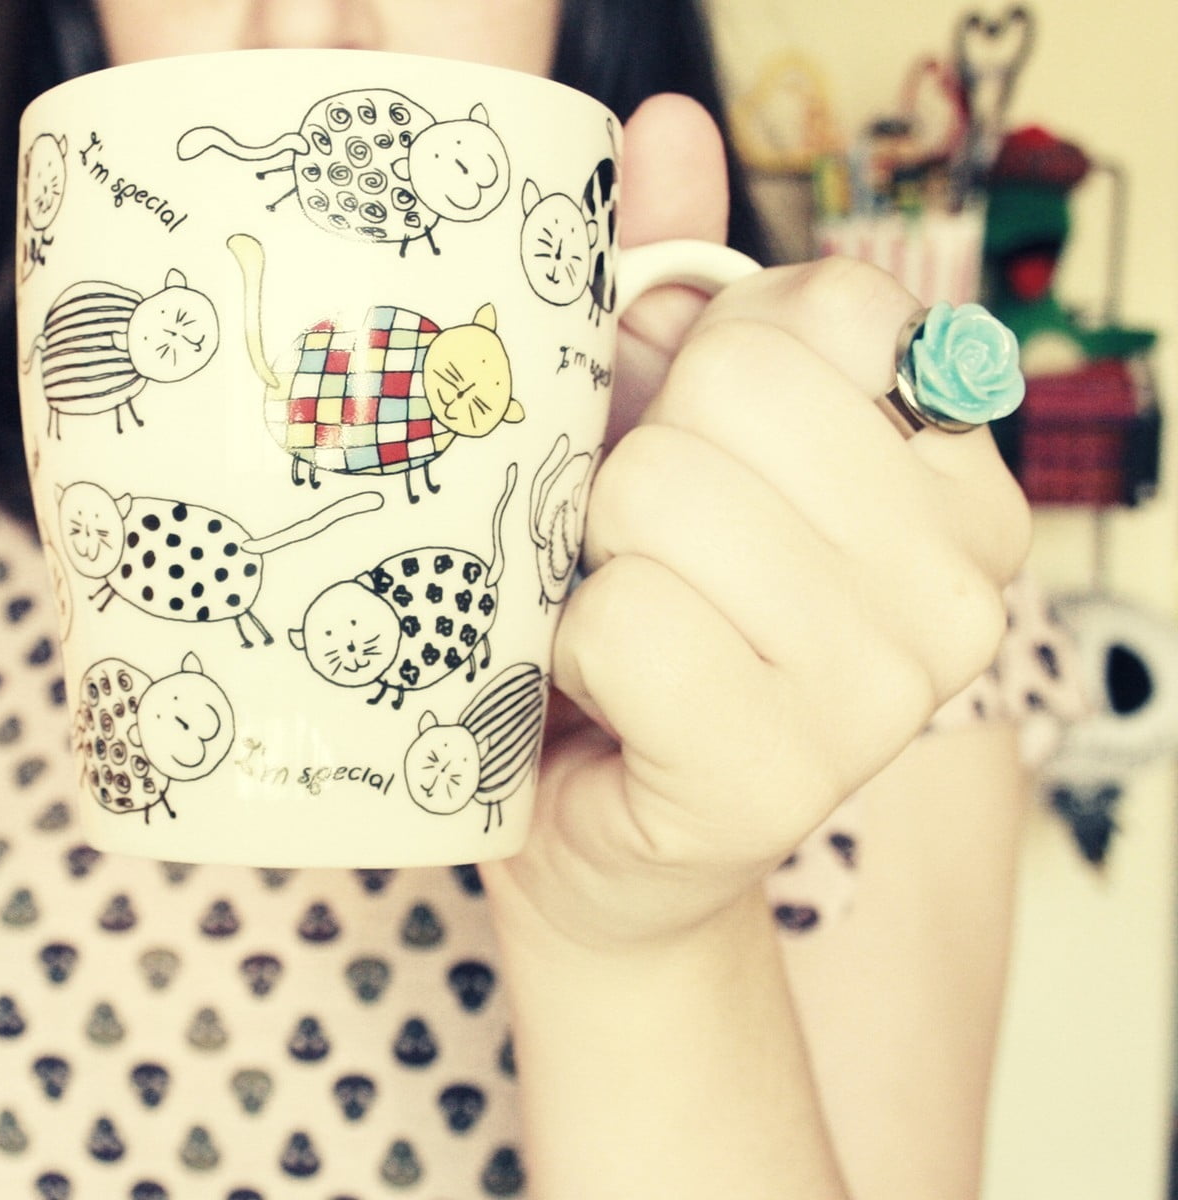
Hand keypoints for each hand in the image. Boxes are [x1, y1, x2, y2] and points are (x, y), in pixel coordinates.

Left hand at [483, 96, 1031, 947]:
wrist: (596, 818)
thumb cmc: (628, 603)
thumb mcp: (645, 420)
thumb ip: (663, 269)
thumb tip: (664, 125)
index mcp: (950, 463)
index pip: (826, 306)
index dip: (701, 356)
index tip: (683, 444)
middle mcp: (962, 571)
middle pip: (728, 388)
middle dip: (626, 459)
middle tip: (622, 546)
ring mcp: (891, 686)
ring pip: (661, 499)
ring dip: (584, 556)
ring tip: (606, 613)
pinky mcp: (786, 778)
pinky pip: (625, 621)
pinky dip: (569, 646)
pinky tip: (597, 690)